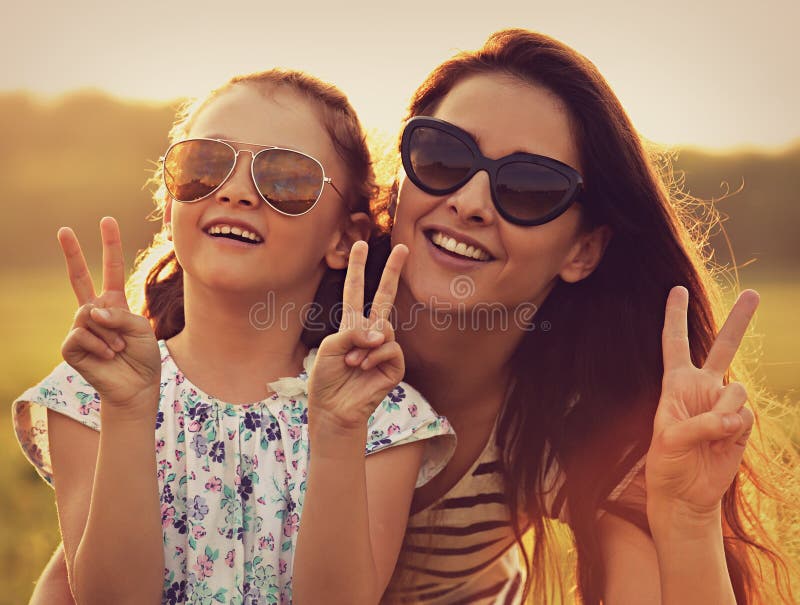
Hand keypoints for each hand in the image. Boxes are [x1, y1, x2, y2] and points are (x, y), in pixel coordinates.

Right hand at [59, 217, 160, 410]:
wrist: (136, 387)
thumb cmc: (142, 357)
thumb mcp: (140, 328)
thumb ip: (118, 314)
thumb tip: (90, 311)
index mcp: (114, 302)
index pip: (109, 268)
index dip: (110, 245)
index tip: (106, 220)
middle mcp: (94, 312)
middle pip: (78, 278)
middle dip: (72, 253)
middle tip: (63, 229)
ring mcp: (80, 328)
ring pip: (88, 314)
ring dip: (109, 333)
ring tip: (119, 349)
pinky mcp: (71, 346)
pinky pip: (81, 334)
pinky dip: (99, 345)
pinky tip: (107, 356)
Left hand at [307, 241, 408, 429]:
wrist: (333, 409)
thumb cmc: (326, 379)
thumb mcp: (330, 347)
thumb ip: (352, 332)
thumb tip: (380, 333)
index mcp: (351, 325)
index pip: (356, 291)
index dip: (358, 268)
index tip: (360, 245)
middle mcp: (371, 333)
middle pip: (385, 296)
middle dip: (393, 271)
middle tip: (403, 247)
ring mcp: (384, 348)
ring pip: (384, 328)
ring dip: (364, 346)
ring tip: (352, 364)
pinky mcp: (394, 365)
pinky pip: (389, 348)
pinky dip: (374, 357)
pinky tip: (364, 370)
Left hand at [646, 286, 757, 519]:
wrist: (685, 494)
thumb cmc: (666, 464)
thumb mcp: (668, 440)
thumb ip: (698, 423)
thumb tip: (732, 418)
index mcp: (675, 384)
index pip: (674, 343)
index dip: (675, 316)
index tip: (677, 289)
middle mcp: (702, 387)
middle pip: (723, 346)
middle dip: (739, 320)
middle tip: (754, 293)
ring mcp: (725, 404)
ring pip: (736, 390)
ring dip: (722, 412)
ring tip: (709, 434)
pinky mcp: (742, 424)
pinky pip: (745, 415)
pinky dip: (733, 427)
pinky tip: (724, 440)